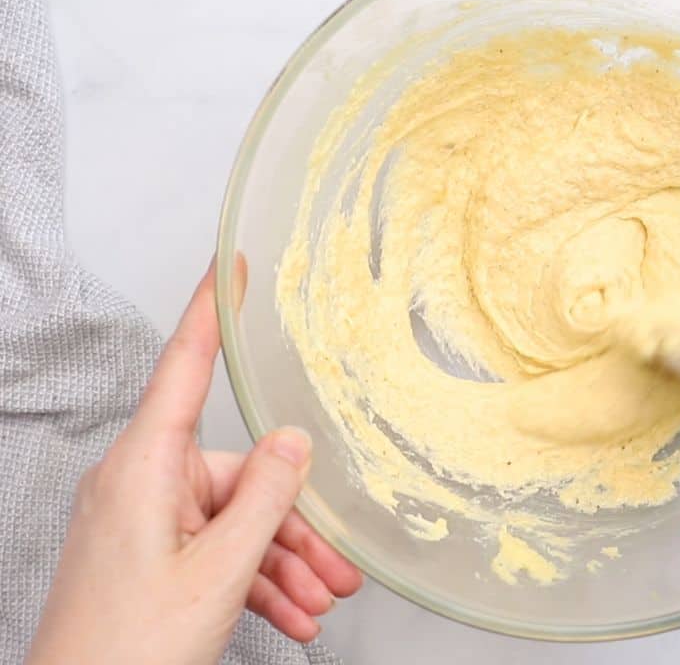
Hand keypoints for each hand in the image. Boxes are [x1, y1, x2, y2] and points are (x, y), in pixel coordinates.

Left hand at [26, 264, 362, 664]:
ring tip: (323, 604)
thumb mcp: (220, 570)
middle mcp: (141, 482)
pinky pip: (216, 551)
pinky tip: (293, 616)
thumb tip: (294, 442)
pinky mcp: (150, 555)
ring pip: (234, 520)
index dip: (211, 310)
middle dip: (295, 525)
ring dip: (284, 563)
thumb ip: (266, 497)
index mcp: (146, 466)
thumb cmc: (128, 647)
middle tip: (340, 567)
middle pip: (238, 474)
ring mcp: (144, 521)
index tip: (230, 264)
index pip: (184, 365)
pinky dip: (256, 581)